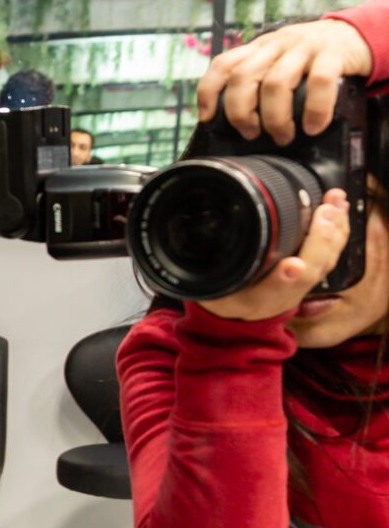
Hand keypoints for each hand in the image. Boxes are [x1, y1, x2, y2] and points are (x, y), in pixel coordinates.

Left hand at [196, 17, 372, 145]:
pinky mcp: (333, 54)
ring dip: (275, 117)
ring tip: (282, 136)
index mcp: (259, 48)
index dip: (208, 92)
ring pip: (276, 83)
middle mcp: (276, 45)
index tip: (208, 119)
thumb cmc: (313, 58)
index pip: (222, 64)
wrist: (356, 35)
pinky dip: (314, 109)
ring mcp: (304, 47)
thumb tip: (239, 124)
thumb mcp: (280, 61)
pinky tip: (313, 127)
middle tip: (251, 134)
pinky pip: (319, 82)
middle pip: (243, 78)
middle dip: (241, 113)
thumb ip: (261, 80)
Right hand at [197, 189, 350, 319]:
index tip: (292, 266)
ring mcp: (298, 287)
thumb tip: (189, 246)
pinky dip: (337, 231)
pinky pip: (330, 255)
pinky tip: (337, 208)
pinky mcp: (308, 276)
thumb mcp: (204, 290)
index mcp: (254, 301)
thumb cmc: (220, 302)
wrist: (236, 325)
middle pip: (309, 273)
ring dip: (334, 231)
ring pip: (325, 263)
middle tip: (325, 212)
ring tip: (335, 202)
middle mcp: (281, 295)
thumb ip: (198, 272)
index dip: (285, 279)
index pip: (272, 292)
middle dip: (321, 242)